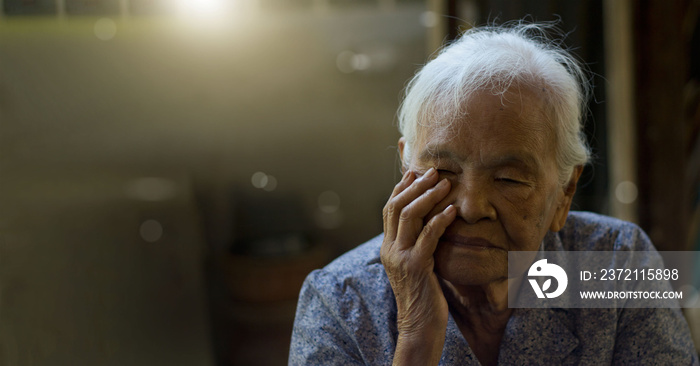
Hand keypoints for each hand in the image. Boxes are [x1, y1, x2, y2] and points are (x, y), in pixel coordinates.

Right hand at [380, 168, 455, 364]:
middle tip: (434, 171)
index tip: (415, 172)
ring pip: (409, 215)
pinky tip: (453, 210)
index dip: (401, 188)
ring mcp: (400, 257)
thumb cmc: (423, 296)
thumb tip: (428, 223)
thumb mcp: (416, 265)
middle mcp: (390, 249)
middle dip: (415, 185)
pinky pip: (428, 235)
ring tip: (445, 183)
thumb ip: (417, 244)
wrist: (419, 326)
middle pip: (396, 206)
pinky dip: (440, 219)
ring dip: (428, 196)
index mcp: (388, 248)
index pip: (389, 209)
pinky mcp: (416, 267)